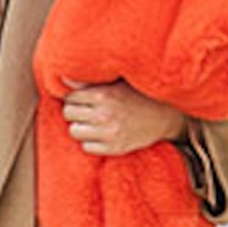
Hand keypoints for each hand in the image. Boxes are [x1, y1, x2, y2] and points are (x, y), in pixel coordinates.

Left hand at [60, 81, 188, 158]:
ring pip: (74, 132)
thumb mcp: (116, 81)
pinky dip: (91, 142)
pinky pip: (86, 147)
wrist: (166, 115)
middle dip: (76, 111)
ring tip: (93, 122)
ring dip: (81, 127)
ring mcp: (109, 133)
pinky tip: (101, 134)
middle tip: (87, 110)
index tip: (83, 98)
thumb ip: (89, 81)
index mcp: (104, 95)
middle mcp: (104, 114)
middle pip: (68, 114)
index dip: (75, 97)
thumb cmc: (139, 94)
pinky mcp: (115, 148)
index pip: (69, 97)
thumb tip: (62, 78)